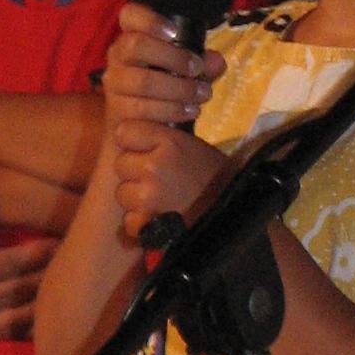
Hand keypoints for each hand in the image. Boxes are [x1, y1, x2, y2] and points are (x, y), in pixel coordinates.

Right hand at [102, 3, 223, 135]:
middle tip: (197, 69)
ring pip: (142, 81)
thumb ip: (202, 66)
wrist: (137, 133)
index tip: (174, 33)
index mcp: (132, 40)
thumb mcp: (185, 76)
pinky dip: (171, 111)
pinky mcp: (115, 114)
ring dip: (178, 88)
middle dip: (173, 57)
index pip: (129, 16)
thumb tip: (216, 60)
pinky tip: (190, 112)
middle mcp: (117, 59)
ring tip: (202, 95)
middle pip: (136, 45)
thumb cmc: (164, 94)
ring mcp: (113, 87)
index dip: (149, 19)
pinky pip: (141, 110)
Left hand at [113, 119, 227, 237]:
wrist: (233, 209)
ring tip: (160, 199)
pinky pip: (129, 220)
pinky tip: (159, 218)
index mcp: (168, 142)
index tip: (144, 149)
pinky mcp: (148, 221)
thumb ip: (159, 138)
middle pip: (120, 163)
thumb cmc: (210, 175)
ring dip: (135, 199)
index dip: (133, 142)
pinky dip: (141, 224)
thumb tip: (125, 130)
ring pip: (122, 192)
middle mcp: (155, 166)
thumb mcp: (189, 145)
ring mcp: (149, 195)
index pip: (124, 132)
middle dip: (134, 172)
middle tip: (157, 179)